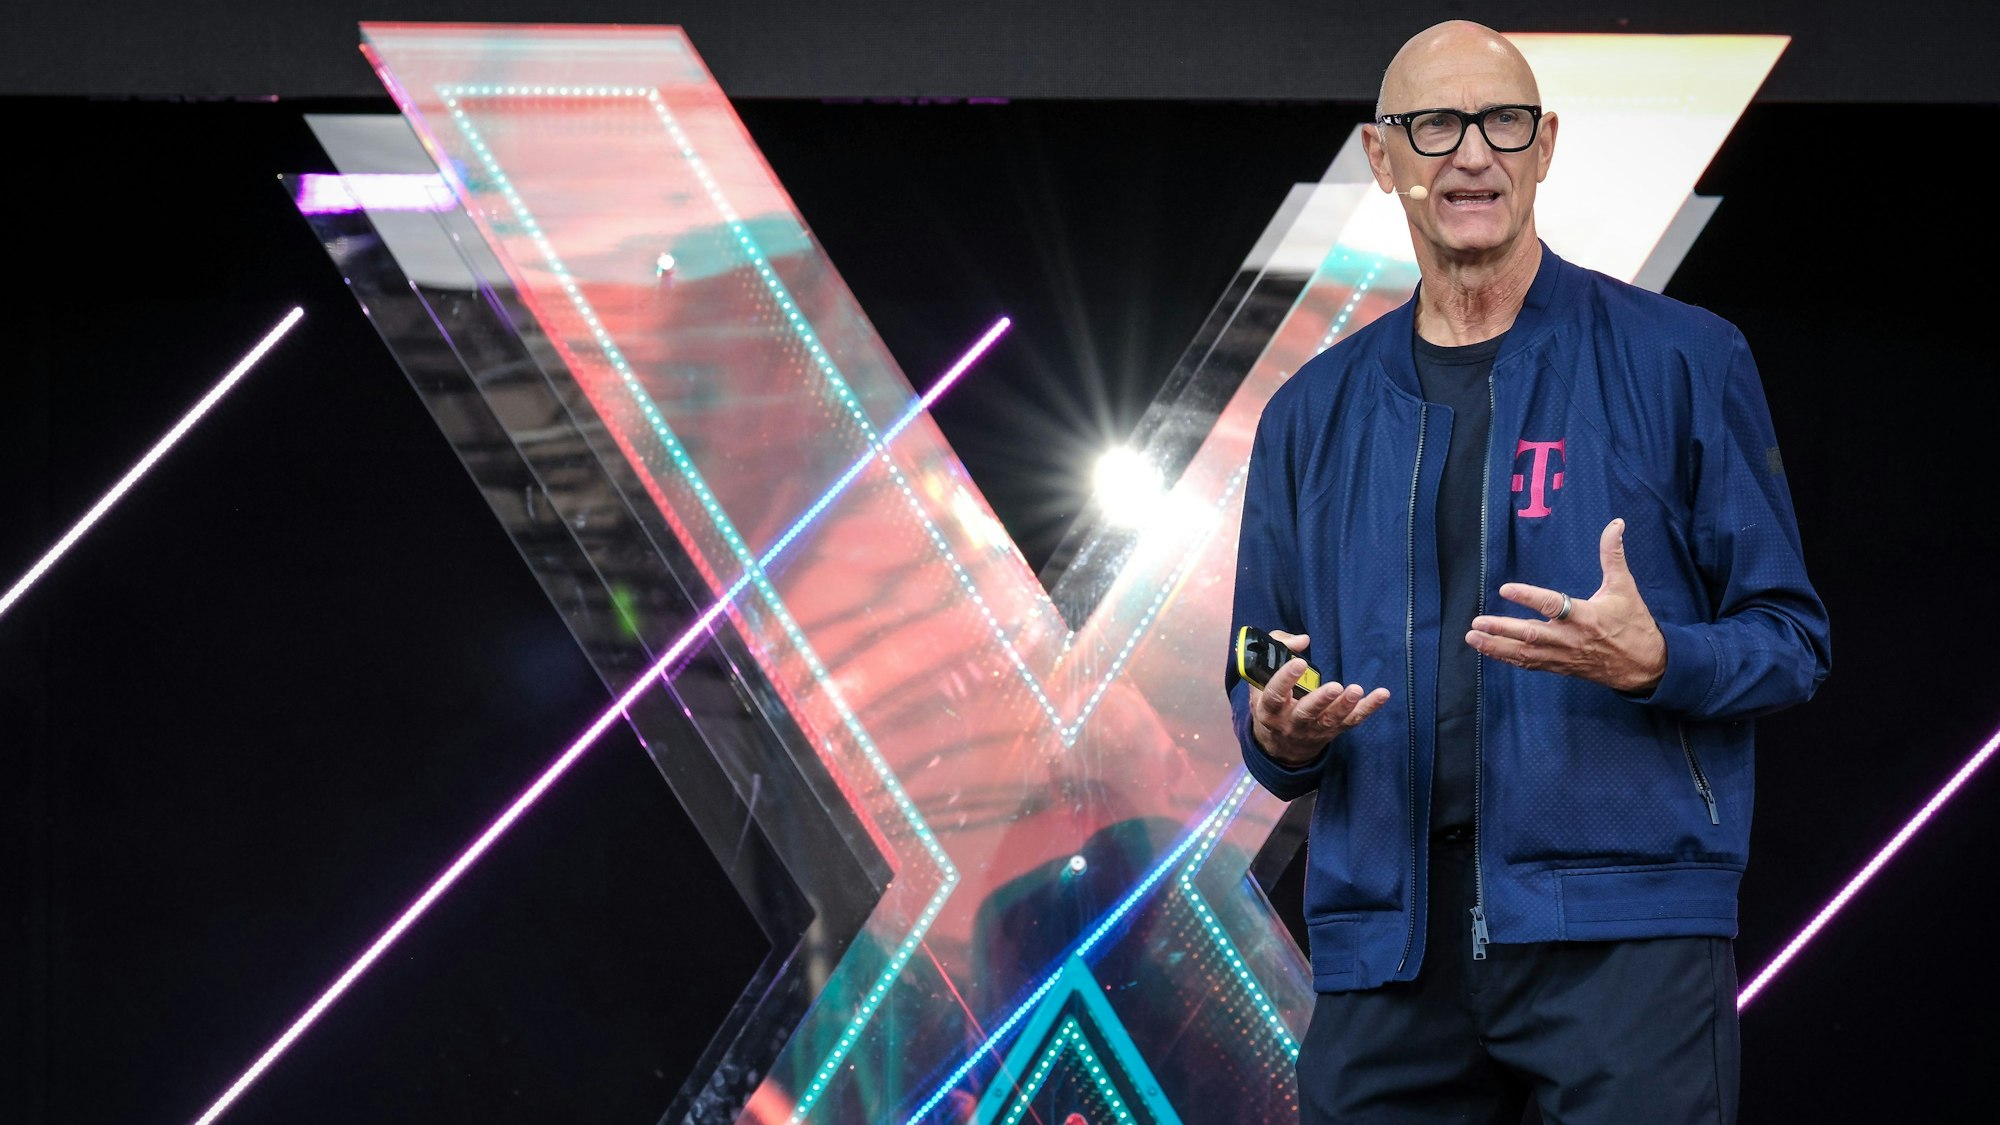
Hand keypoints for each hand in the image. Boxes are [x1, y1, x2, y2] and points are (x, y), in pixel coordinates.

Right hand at [1251, 630, 1392, 764]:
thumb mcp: (1261, 681)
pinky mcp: (1333, 731)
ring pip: (1331, 719)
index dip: (1285, 680)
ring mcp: (1314, 729)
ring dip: (1345, 706)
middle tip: (1335, 686)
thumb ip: (1278, 651)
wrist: (1280, 746)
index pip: (1275, 695)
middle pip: (1306, 713)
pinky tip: (1382, 695)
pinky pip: (1352, 720)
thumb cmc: (1273, 704)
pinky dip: (1368, 708)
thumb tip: (1302, 640)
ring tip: (1356, 690)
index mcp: (1269, 710)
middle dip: (1321, 700)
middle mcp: (1291, 723)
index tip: (1299, 663)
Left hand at [1465, 518, 1666, 692]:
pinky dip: (1508, 658)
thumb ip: (1613, 555)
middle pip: (1531, 634)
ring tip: (1472, 637)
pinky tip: (1489, 650)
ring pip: (1525, 653)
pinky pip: (1530, 664)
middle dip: (1501, 629)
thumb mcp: (1624, 587)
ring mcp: (1563, 655)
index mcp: (1586, 616)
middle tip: (1477, 622)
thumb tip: (1616, 524)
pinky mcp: (1560, 667)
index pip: (1552, 605)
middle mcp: (1570, 638)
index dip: (1528, 597)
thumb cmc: (1633, 623)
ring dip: (1496, 647)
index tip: (1505, 589)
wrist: (1645, 666)